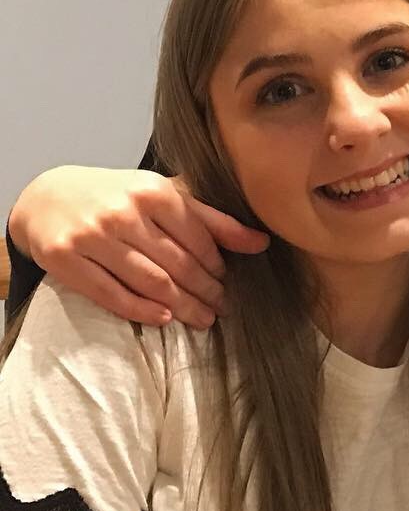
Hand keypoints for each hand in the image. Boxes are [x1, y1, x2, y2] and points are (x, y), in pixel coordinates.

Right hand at [9, 166, 267, 326]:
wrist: (46, 197)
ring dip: (183, 306)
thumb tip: (261, 242)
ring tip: (202, 318)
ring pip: (150, 282)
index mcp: (152, 191)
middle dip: (206, 290)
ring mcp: (91, 236)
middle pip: (177, 264)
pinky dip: (142, 311)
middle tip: (223, 308)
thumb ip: (211, 219)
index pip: (198, 238)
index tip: (227, 281)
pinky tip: (165, 319)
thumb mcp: (162, 196)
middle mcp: (122, 212)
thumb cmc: (116, 197)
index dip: (217, 265)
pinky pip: (112, 294)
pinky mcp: (65, 259)